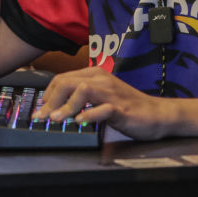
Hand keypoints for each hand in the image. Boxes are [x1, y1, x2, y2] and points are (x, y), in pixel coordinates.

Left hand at [32, 66, 177, 140]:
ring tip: (55, 119)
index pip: (62, 79)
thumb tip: (55, 106)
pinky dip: (89, 115)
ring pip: (82, 90)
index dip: (47, 95)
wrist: (157, 114)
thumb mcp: (101, 97)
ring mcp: (111, 93)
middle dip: (50, 100)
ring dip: (66, 105)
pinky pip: (103, 108)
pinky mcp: (122, 108)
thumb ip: (81, 97)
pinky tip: (80, 122)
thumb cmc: (127, 107)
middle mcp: (101, 80)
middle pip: (67, 82)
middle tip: (41, 117)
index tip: (40, 110)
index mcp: (94, 75)